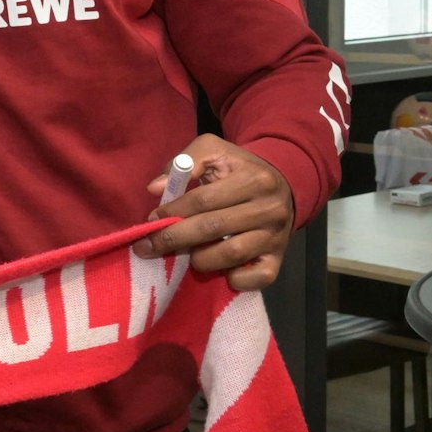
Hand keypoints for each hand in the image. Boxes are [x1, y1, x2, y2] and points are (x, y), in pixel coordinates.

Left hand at [132, 133, 294, 290]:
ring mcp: (275, 236)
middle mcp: (269, 209)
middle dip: (174, 239)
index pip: (203, 200)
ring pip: (231, 254)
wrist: (282, 186)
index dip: (172, 211)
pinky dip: (235, 280)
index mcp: (253, 180)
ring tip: (186, 254)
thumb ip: (183, 162)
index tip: (151, 220)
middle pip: (212, 228)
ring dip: (200, 259)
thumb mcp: (214, 152)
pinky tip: (220, 271)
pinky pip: (259, 278)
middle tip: (148, 246)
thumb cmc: (239, 169)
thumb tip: (155, 188)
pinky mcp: (279, 258)